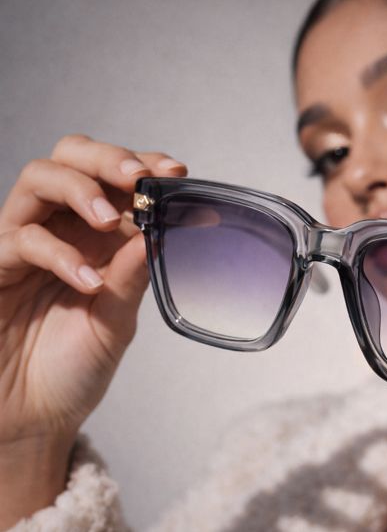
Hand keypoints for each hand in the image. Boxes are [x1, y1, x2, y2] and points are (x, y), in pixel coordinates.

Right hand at [0, 134, 185, 525]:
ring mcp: (26, 243)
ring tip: (111, 220)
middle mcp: (62, 229)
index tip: (176, 172)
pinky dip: (60, 254)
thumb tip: (161, 232)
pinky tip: (89, 281)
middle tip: (137, 177)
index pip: (116, 178)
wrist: (34, 417)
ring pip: (39, 180)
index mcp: (98, 236)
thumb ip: (133, 276)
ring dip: (81, 190)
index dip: (144, 165)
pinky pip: (21, 239)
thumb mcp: (117, 320)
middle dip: (107, 158)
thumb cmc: (74, 366)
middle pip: (71, 158)